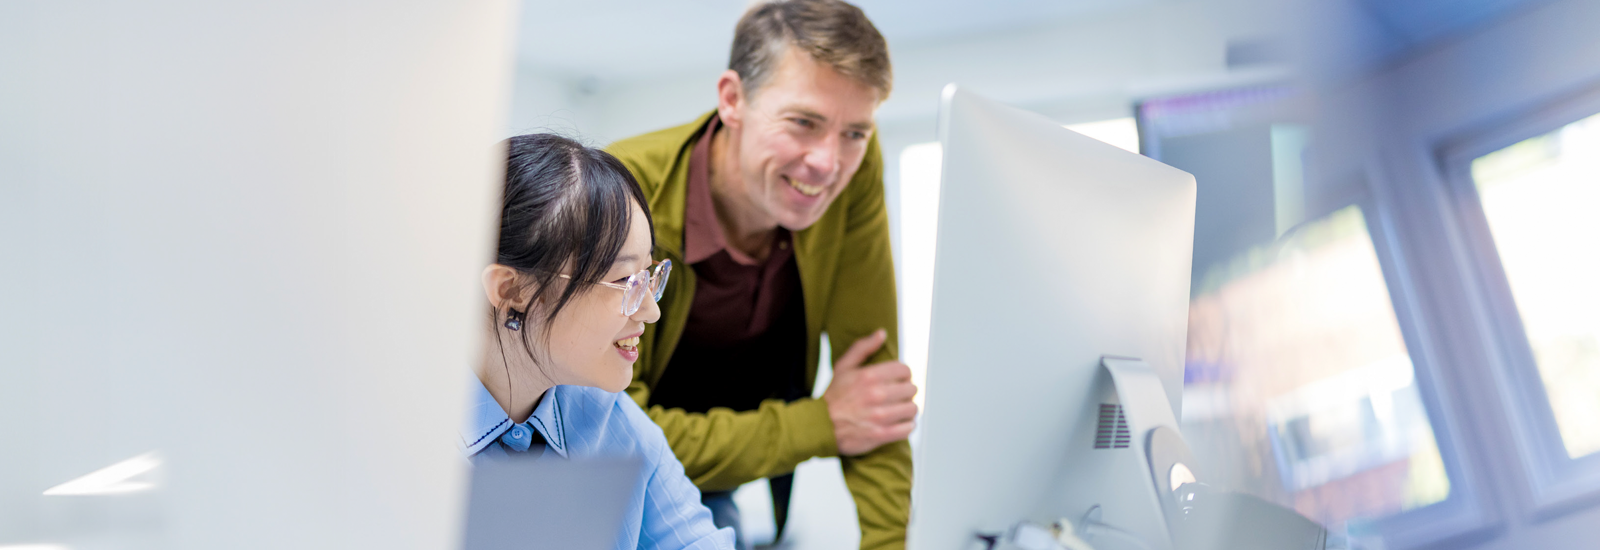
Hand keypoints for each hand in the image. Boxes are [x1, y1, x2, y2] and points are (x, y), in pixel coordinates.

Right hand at [822, 329, 918, 455]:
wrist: (819, 426)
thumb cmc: (833, 396)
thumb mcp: (843, 366)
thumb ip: (863, 347)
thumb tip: (882, 333)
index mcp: (869, 376)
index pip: (904, 370)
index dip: (903, 374)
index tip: (898, 380)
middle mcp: (877, 395)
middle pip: (911, 389)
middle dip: (906, 391)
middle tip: (898, 395)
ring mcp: (880, 416)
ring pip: (912, 409)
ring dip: (908, 409)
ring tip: (900, 409)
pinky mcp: (881, 434)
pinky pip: (908, 428)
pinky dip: (907, 426)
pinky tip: (900, 423)